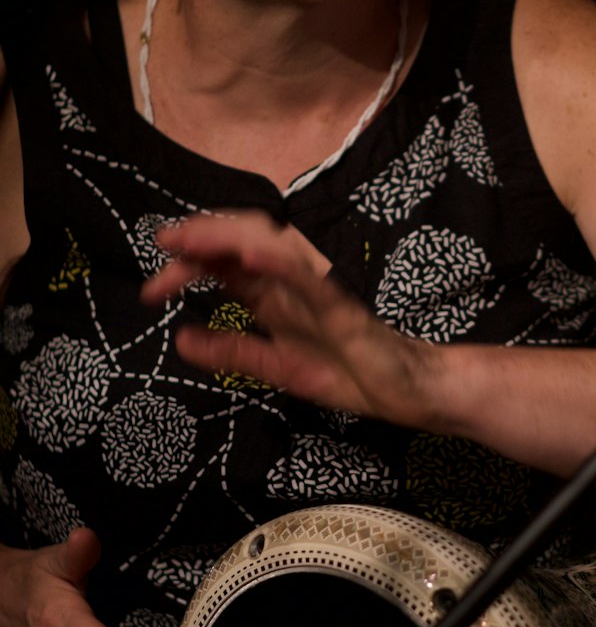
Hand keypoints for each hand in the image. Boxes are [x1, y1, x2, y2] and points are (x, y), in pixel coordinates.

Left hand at [142, 212, 443, 427]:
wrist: (413, 391)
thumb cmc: (356, 374)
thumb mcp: (279, 368)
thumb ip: (233, 353)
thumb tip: (180, 339)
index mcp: (275, 295)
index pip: (223, 265)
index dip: (184, 268)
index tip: (151, 292)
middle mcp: (292, 282)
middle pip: (239, 241)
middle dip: (198, 237)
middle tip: (163, 245)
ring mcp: (318, 287)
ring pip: (269, 244)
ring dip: (226, 236)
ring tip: (190, 238)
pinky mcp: (343, 304)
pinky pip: (309, 276)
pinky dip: (278, 261)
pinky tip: (249, 256)